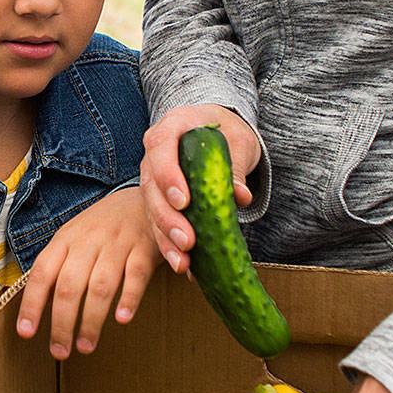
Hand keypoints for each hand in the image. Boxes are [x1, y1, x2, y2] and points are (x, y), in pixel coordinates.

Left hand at [16, 188, 160, 358]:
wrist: (146, 198)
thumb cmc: (103, 227)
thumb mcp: (74, 238)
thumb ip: (58, 267)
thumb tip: (37, 306)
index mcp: (66, 238)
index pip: (42, 272)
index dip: (32, 304)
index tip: (26, 333)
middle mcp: (89, 240)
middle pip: (69, 285)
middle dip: (62, 322)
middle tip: (60, 351)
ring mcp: (118, 244)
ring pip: (100, 285)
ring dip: (91, 319)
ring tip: (85, 345)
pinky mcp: (145, 249)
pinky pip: (135, 275)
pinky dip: (128, 298)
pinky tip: (121, 319)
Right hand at [139, 105, 260, 271]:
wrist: (217, 132)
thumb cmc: (227, 132)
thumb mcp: (238, 142)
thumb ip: (236, 166)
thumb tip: (241, 195)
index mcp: (172, 126)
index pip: (161, 148)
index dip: (169, 176)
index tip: (183, 202)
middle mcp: (155, 153)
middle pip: (151, 186)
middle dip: (168, 218)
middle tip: (187, 240)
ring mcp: (154, 178)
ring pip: (151, 210)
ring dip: (166, 238)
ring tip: (183, 262)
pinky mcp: (159, 200)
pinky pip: (159, 224)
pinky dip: (170, 246)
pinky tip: (185, 266)